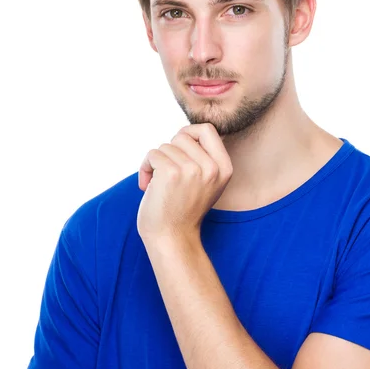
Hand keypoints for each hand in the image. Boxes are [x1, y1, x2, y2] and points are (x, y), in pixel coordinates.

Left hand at [137, 123, 232, 245]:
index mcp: (224, 168)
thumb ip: (203, 159)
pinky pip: (152, 155)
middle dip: (169, 151)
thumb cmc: (182, 210)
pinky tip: (147, 186)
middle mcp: (212, 168)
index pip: (208, 130)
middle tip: (165, 172)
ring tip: (157, 184)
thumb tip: (186, 132)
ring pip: (165, 146)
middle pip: (182, 136)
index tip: (178, 150)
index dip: (189, 133)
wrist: (171, 239)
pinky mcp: (171, 173)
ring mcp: (192, 170)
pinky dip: (145, 168)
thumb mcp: (205, 183)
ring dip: (155, 163)